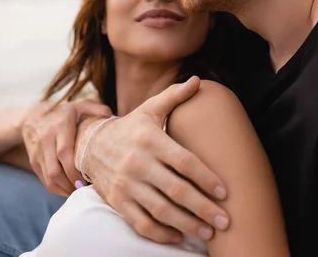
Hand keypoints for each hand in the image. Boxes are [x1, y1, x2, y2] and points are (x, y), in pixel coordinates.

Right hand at [22, 99, 111, 195]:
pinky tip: (69, 188)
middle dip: (71, 184)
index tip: (86, 180)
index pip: (64, 153)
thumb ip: (95, 108)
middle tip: (86, 190)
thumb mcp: (78, 105)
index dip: (74, 170)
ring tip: (79, 191)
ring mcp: (38, 154)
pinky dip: (57, 188)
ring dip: (64, 189)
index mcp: (60, 128)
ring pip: (49, 178)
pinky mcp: (34, 162)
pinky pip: (44, 180)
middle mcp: (46, 142)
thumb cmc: (62, 112)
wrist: (32, 116)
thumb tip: (112, 115)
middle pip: (55, 171)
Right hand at [79, 76, 229, 243]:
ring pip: (161, 211)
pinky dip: (162, 233)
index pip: (183, 161)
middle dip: (203, 208)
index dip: (205, 178)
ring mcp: (126, 184)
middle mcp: (138, 162)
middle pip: (176, 190)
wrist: (91, 144)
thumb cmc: (131, 127)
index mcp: (150, 139)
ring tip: (209, 233)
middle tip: (225, 220)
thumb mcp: (150, 108)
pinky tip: (180, 236)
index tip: (225, 191)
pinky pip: (142, 223)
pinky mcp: (117, 202)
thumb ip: (174, 96)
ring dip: (188, 224)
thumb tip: (198, 80)